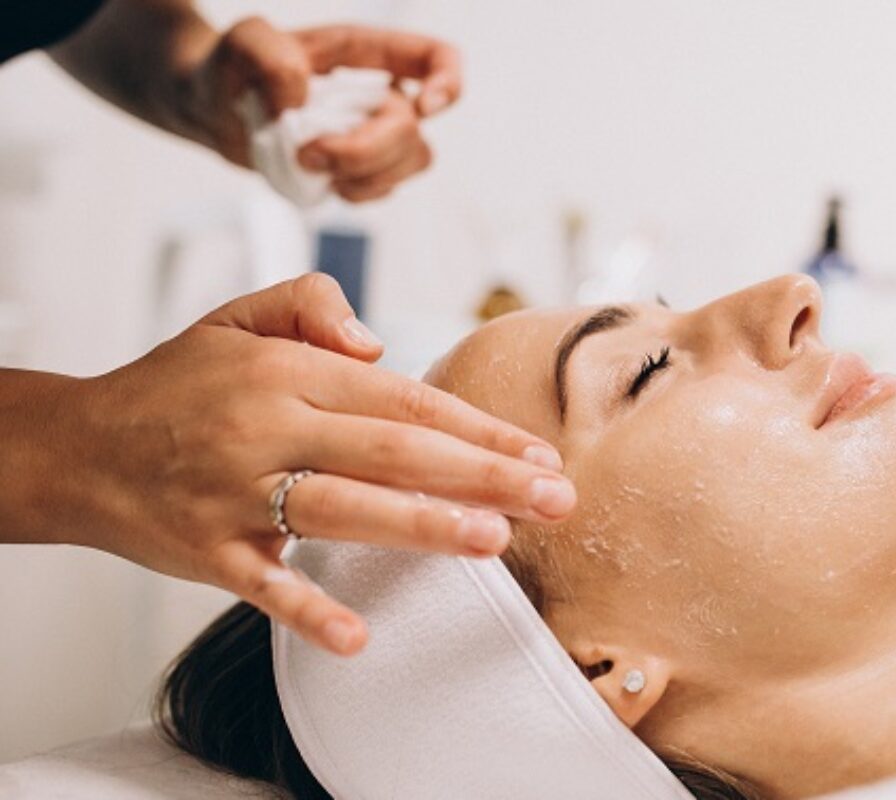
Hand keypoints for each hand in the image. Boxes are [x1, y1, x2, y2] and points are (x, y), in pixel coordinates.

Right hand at [57, 275, 566, 654]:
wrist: (73, 446)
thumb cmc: (174, 385)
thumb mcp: (236, 317)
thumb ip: (311, 303)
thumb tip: (379, 340)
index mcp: (288, 372)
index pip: (404, 399)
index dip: (478, 428)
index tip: (538, 455)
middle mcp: (267, 426)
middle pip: (394, 450)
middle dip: (484, 475)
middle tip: (554, 500)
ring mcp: (235, 492)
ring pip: (344, 507)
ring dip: (423, 524)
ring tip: (493, 540)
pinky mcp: (205, 550)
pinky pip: (262, 584)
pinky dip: (308, 610)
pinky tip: (358, 635)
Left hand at [183, 17, 461, 201]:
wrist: (212, 109)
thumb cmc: (233, 66)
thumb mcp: (242, 43)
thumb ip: (270, 58)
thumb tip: (304, 101)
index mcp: (366, 52)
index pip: (436, 58)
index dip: (447, 83)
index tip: (422, 108)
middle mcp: (381, 92)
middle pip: (413, 129)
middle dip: (364, 150)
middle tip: (308, 153)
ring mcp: (376, 133)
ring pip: (411, 162)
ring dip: (362, 175)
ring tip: (310, 165)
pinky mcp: (364, 169)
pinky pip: (385, 189)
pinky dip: (354, 192)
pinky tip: (321, 181)